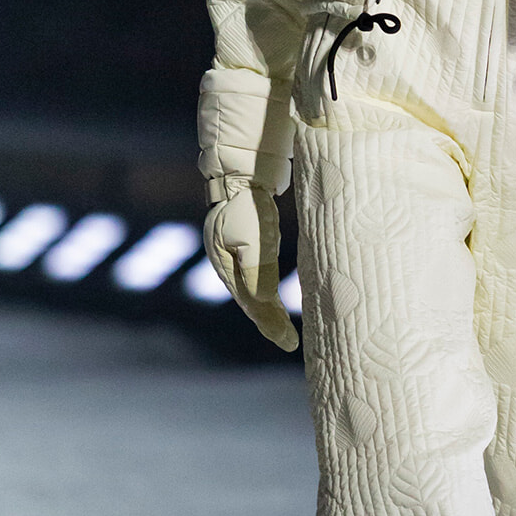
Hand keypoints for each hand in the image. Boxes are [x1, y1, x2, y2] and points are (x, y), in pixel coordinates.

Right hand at [203, 177, 298, 351]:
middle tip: (289, 343)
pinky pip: (257, 278)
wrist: (239, 171)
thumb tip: (266, 302)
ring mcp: (234, 256)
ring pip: (254, 292)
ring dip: (268, 312)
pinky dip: (267, 293)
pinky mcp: (245, 246)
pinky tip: (275, 301)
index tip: (289, 342)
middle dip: (270, 324)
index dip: (271, 324)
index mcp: (227, 266)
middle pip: (252, 302)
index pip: (252, 303)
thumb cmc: (246, 203)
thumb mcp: (252, 236)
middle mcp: (228, 265)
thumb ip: (257, 269)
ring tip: (284, 330)